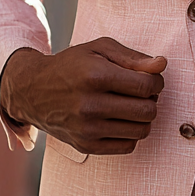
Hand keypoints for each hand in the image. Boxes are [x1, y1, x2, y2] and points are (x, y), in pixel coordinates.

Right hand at [0, 37, 166, 154]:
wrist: (33, 90)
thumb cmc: (70, 66)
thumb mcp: (99, 49)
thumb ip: (133, 57)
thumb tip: (161, 65)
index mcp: (95, 76)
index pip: (146, 86)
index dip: (156, 81)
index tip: (150, 78)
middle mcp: (89, 105)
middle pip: (147, 110)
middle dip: (151, 99)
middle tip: (141, 92)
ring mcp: (87, 128)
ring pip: (141, 131)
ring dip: (143, 117)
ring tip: (131, 105)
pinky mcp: (85, 145)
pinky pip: (128, 146)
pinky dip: (130, 133)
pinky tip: (120, 119)